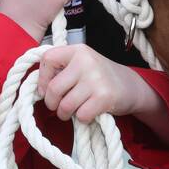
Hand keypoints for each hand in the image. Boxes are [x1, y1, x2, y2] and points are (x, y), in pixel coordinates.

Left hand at [36, 44, 150, 122]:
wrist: (130, 86)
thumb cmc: (99, 78)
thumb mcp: (81, 65)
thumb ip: (61, 70)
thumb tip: (38, 89)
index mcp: (78, 50)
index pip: (47, 59)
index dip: (42, 78)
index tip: (45, 89)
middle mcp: (86, 61)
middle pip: (53, 88)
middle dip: (52, 103)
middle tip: (59, 106)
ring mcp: (96, 79)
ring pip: (65, 105)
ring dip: (65, 114)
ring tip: (73, 110)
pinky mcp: (104, 97)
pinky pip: (80, 115)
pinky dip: (82, 118)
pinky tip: (88, 112)